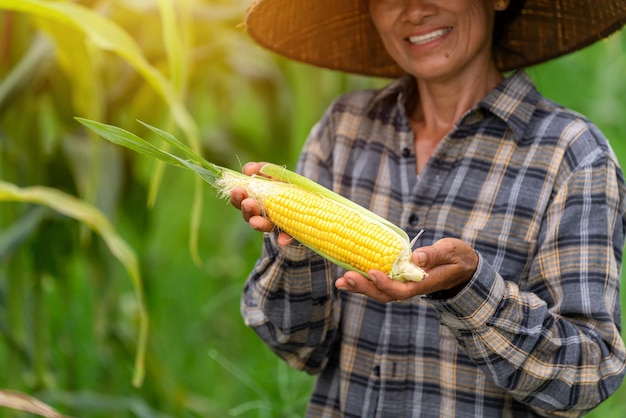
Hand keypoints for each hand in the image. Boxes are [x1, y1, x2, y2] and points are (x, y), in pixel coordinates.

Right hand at [229, 162, 293, 245]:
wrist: (312, 194)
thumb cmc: (287, 181)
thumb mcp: (276, 173)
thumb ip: (263, 169)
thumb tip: (250, 169)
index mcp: (255, 200)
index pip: (241, 201)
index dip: (238, 197)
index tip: (237, 190)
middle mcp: (262, 215)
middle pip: (249, 215)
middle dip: (247, 209)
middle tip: (247, 203)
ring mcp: (276, 224)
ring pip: (264, 226)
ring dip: (259, 224)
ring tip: (255, 222)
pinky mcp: (291, 232)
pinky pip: (287, 236)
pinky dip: (284, 239)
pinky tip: (282, 241)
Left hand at [335, 238, 478, 302]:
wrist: (462, 268)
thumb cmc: (457, 258)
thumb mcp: (451, 252)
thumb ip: (435, 255)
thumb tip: (416, 257)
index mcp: (425, 284)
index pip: (403, 290)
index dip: (386, 284)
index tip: (371, 272)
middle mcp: (412, 288)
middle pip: (385, 295)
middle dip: (365, 288)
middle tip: (346, 278)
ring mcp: (404, 285)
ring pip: (379, 292)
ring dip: (359, 287)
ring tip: (340, 282)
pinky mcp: (398, 279)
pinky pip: (379, 284)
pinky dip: (363, 282)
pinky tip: (347, 278)